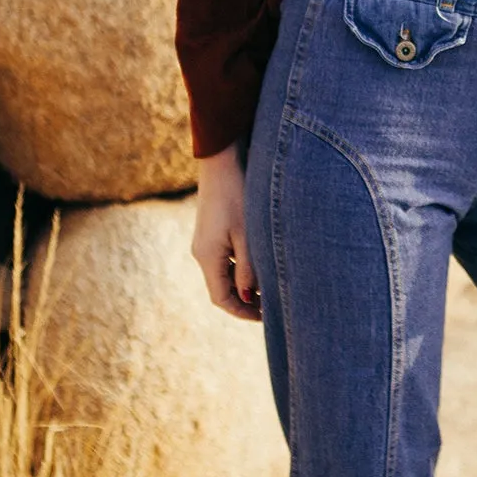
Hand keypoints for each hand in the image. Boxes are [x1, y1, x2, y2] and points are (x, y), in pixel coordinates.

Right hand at [192, 144, 260, 319]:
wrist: (222, 160)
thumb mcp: (248, 234)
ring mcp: (205, 241)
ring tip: (273, 285)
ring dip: (245, 283)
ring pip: (225, 273)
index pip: (221, 299)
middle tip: (274, 305)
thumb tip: (250, 297)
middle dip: (246, 300)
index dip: (243, 312)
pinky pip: (225, 258)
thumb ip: (249, 268)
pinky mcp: (211, 231)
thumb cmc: (238, 194)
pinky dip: (241, 267)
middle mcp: (202, 252)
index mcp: (207, 257)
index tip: (267, 317)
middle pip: (222, 288)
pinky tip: (262, 263)